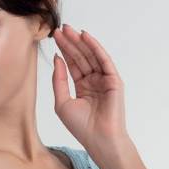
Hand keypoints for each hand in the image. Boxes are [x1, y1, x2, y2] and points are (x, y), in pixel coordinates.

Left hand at [51, 25, 132, 158]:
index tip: (54, 37)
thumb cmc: (81, 127)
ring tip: (68, 29)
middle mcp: (94, 82)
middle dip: (70, 43)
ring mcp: (104, 80)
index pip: (72, 65)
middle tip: (59, 28)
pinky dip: (95, 47)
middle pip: (80, 57)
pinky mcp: (114, 80)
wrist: (99, 139)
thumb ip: (59, 80)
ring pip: (90, 56)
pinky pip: (103, 60)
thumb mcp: (62, 102)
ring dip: (80, 42)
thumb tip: (57, 58)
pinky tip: (85, 36)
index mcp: (82, 88)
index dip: (63, 50)